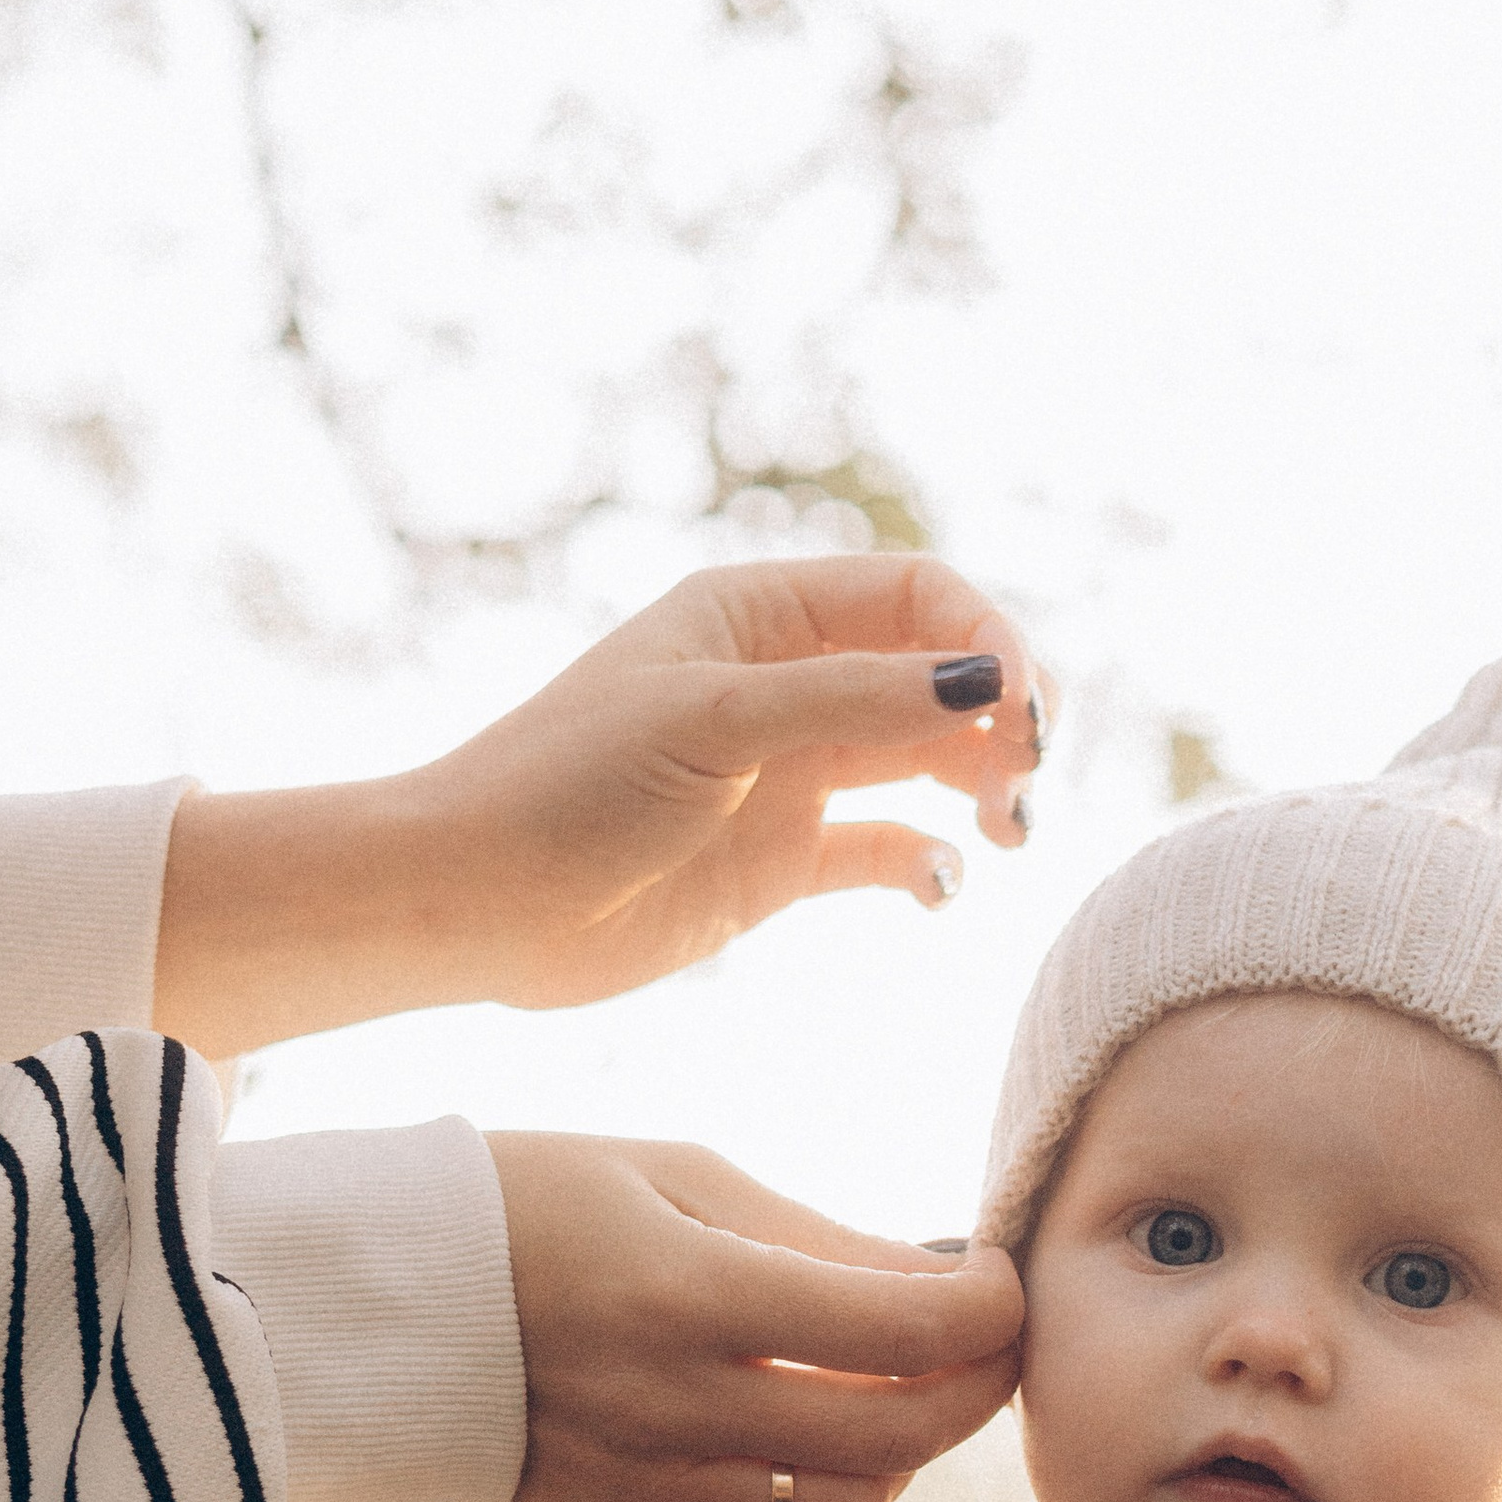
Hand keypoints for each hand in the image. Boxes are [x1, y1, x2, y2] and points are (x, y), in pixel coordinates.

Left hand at [155, 555, 1050, 1057]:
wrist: (475, 903)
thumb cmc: (570, 786)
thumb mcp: (718, 722)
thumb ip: (856, 701)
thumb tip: (991, 680)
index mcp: (761, 615)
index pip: (918, 597)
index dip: (988, 639)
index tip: (1022, 709)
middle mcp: (785, 686)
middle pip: (939, 677)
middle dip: (1001, 719)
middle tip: (1025, 780)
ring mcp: (788, 776)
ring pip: (927, 763)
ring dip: (983, 790)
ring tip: (1010, 833)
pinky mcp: (781, 864)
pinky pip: (888, 851)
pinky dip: (928, 864)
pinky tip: (937, 888)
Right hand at [491, 1132, 1022, 1501]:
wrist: (384, 1297)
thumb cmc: (540, 1204)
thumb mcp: (678, 1175)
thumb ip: (821, 1238)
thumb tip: (950, 1281)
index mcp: (694, 1291)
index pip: (902, 1324)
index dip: (987, 1308)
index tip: (999, 1281)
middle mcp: (677, 1402)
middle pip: (897, 1430)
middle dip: (977, 1385)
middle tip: (988, 1345)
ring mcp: (649, 1483)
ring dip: (900, 1456)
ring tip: (887, 1397)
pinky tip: (830, 1489)